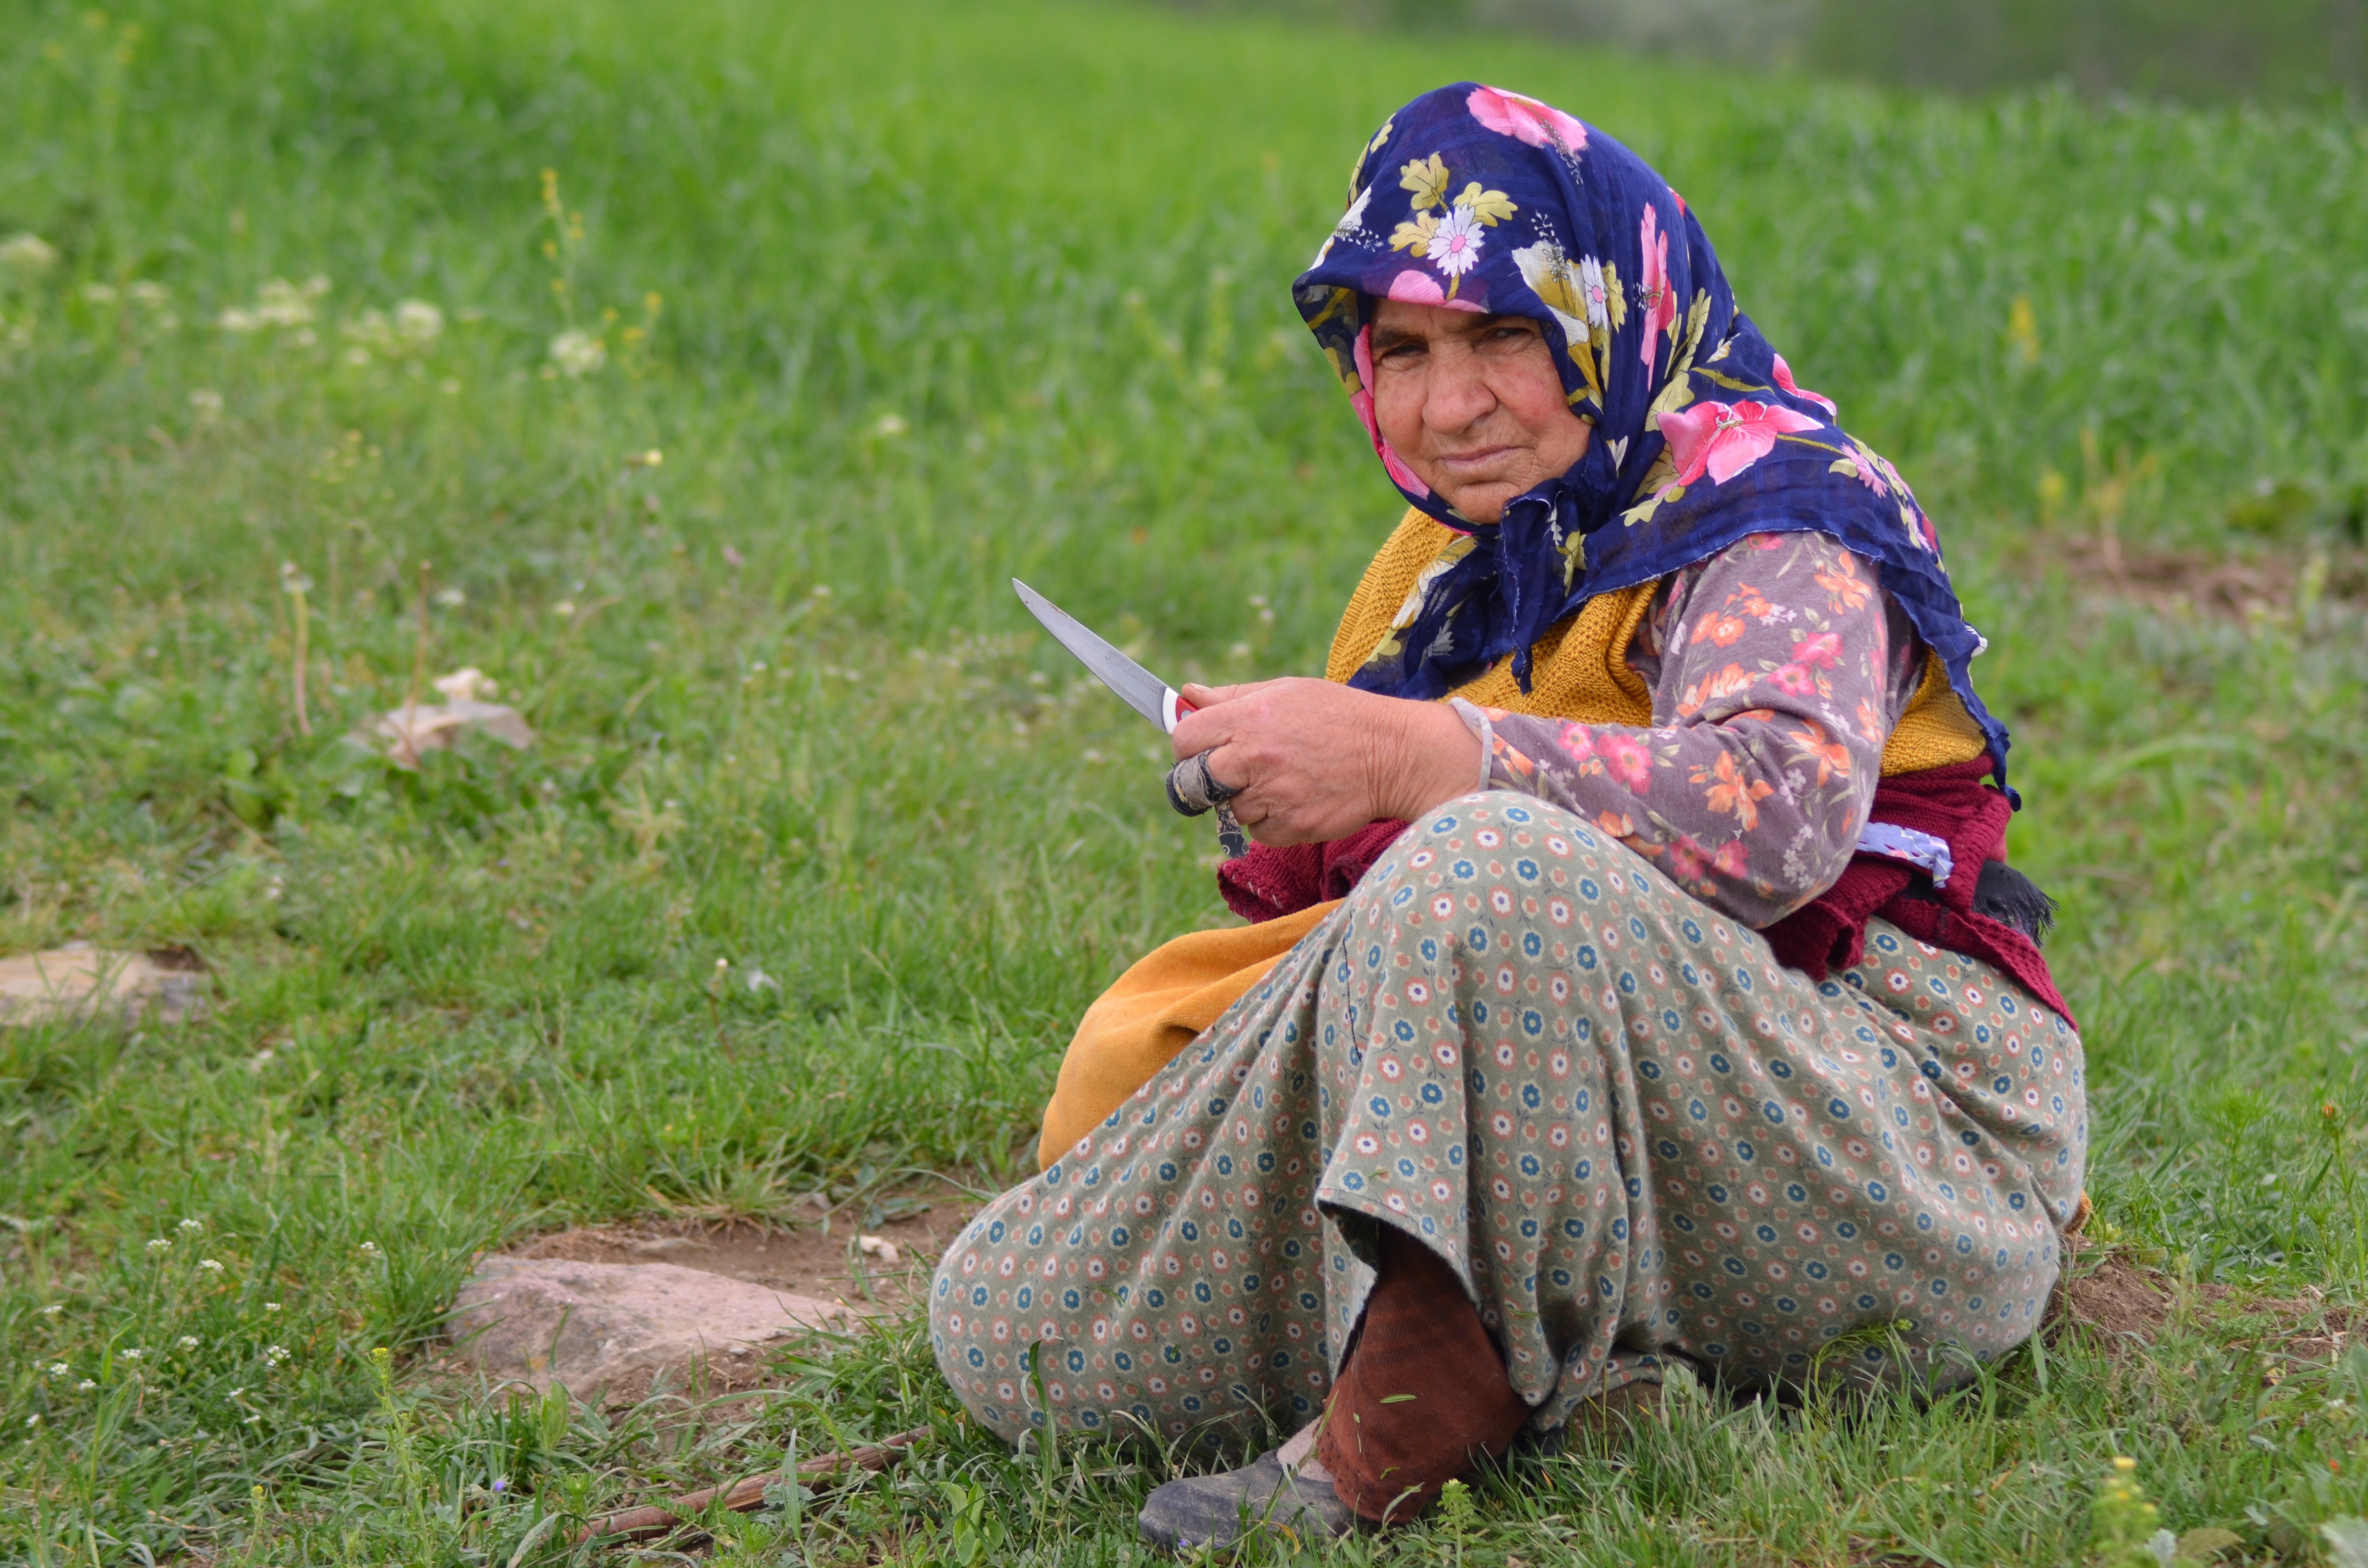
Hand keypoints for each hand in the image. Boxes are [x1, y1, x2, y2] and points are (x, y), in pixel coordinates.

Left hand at [1169, 677, 1480, 845]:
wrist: (1394, 753)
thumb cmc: (1339, 716)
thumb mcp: (1285, 692)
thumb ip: (1232, 697)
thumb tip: (1188, 694)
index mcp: (1248, 717)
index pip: (1184, 740)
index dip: (1187, 749)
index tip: (1199, 752)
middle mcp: (1254, 756)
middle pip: (1194, 783)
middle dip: (1206, 782)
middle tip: (1232, 775)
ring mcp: (1272, 794)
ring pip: (1230, 811)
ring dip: (1247, 802)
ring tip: (1284, 781)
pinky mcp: (1291, 825)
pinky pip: (1260, 833)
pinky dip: (1273, 822)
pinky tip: (1299, 799)